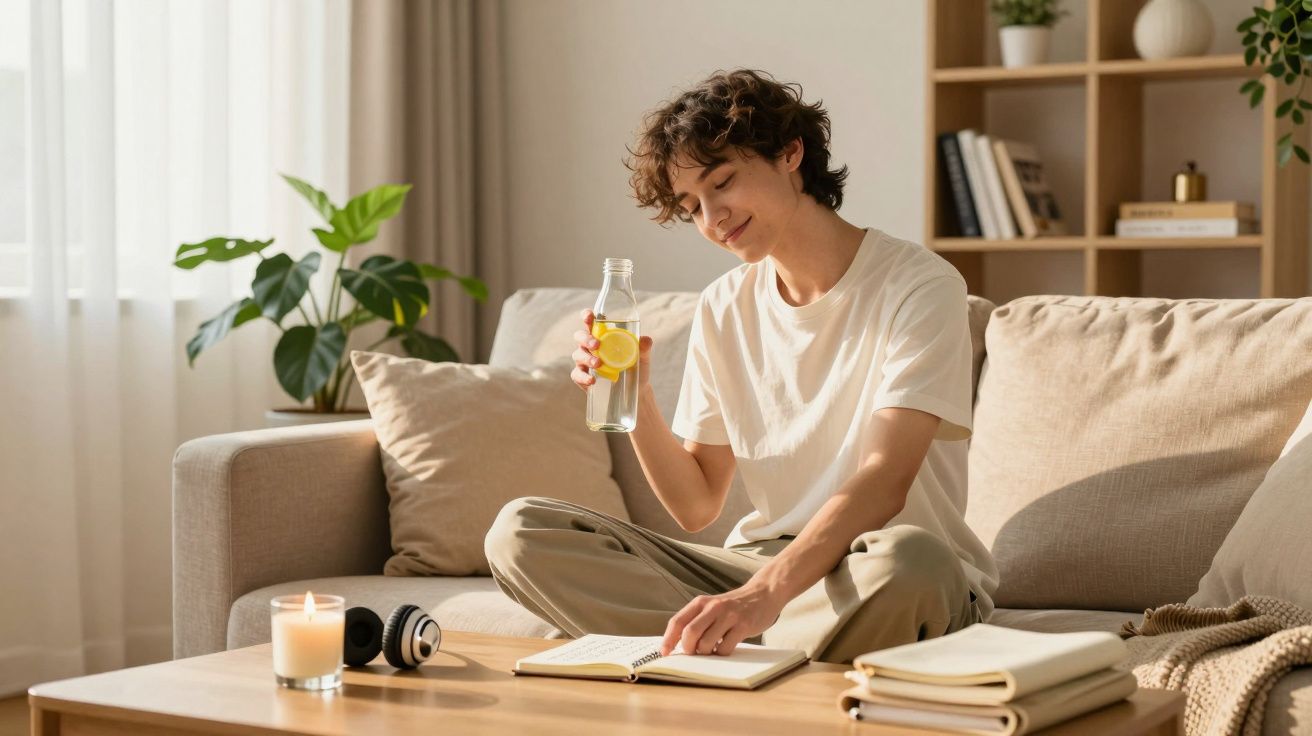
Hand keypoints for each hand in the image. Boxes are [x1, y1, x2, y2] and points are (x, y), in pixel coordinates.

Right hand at [570, 308, 653, 391]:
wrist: (636, 390)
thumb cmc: (636, 367)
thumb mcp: (642, 357)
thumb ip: (643, 348)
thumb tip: (646, 340)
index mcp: (603, 336)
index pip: (591, 322)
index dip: (587, 316)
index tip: (589, 316)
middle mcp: (590, 346)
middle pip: (580, 336)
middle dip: (586, 339)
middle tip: (597, 345)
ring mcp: (584, 361)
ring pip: (578, 355)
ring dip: (587, 358)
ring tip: (598, 364)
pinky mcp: (582, 376)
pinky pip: (577, 374)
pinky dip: (583, 377)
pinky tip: (592, 380)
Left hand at [660, 584, 786, 656]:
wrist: (763, 593)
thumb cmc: (733, 606)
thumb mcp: (711, 607)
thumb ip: (696, 620)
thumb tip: (677, 644)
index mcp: (700, 602)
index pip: (677, 621)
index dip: (668, 639)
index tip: (664, 653)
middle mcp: (713, 607)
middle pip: (690, 633)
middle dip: (688, 649)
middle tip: (693, 654)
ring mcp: (729, 616)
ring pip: (707, 643)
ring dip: (706, 653)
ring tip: (712, 650)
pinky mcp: (743, 626)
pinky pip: (725, 648)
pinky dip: (721, 654)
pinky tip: (725, 648)